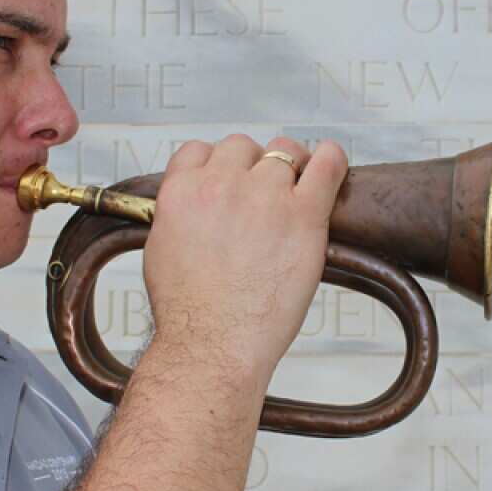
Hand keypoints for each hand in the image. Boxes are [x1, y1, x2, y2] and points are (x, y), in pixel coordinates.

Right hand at [142, 135, 348, 385]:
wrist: (214, 343)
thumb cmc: (189, 313)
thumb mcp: (160, 251)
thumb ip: (178, 217)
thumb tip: (190, 209)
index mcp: (182, 192)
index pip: (198, 150)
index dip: (216, 164)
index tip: (228, 178)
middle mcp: (221, 185)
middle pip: (241, 146)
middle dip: (252, 165)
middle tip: (262, 194)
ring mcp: (264, 196)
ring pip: (282, 151)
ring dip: (290, 165)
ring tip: (296, 188)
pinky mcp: (303, 214)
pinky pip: (326, 165)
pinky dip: (331, 159)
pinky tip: (330, 163)